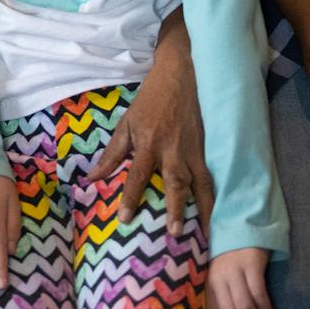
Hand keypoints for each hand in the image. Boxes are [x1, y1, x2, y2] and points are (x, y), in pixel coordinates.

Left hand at [86, 54, 211, 236]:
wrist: (178, 75)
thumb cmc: (149, 101)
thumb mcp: (126, 123)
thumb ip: (111, 154)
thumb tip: (92, 178)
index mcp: (148, 142)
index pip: (137, 175)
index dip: (131, 197)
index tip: (125, 219)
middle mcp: (172, 149)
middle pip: (175, 183)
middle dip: (175, 208)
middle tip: (174, 233)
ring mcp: (192, 149)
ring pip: (199, 182)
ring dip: (202, 208)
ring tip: (204, 232)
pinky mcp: (206, 148)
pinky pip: (210, 175)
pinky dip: (214, 195)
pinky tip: (217, 212)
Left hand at [205, 246, 273, 308]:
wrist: (241, 227)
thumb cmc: (231, 260)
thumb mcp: (221, 280)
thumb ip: (223, 300)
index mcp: (209, 286)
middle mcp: (219, 280)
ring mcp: (234, 271)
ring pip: (245, 308)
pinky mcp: (250, 263)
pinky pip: (258, 293)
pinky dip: (265, 308)